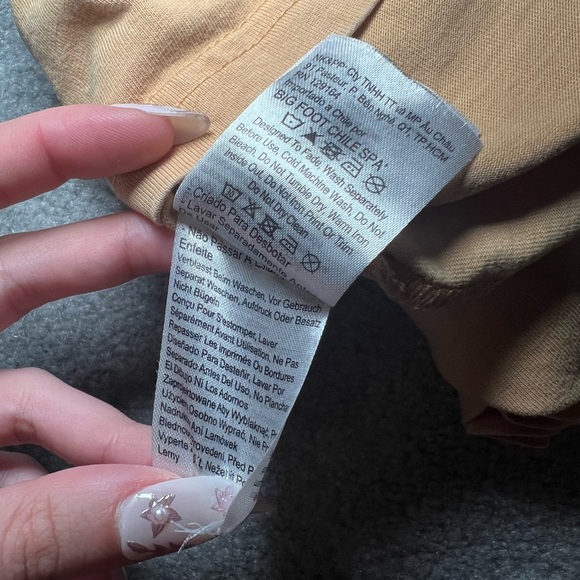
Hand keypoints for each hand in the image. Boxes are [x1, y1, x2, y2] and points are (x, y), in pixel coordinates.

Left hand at [0, 105, 213, 578]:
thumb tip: (189, 503)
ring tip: (171, 479)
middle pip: (33, 264)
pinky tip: (115, 519)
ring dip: (107, 431)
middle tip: (201, 259)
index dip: (77, 144)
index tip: (163, 131)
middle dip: (124, 257)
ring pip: (41, 379)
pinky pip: (23, 442)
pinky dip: (71, 475)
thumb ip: (50, 521)